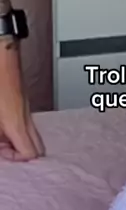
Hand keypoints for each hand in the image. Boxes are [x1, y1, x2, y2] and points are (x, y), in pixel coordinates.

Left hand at [0, 39, 43, 160]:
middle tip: (5, 149)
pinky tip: (3, 121)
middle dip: (22, 153)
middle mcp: (26, 118)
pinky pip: (25, 122)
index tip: (3, 154)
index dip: (16, 159)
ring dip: (18, 140)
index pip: (31, 154)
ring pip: (32, 135)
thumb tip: (3, 146)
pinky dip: (16, 128)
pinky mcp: (22, 100)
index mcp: (17, 123)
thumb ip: (0, 136)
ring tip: (2, 136)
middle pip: (38, 148)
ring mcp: (26, 108)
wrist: (0, 50)